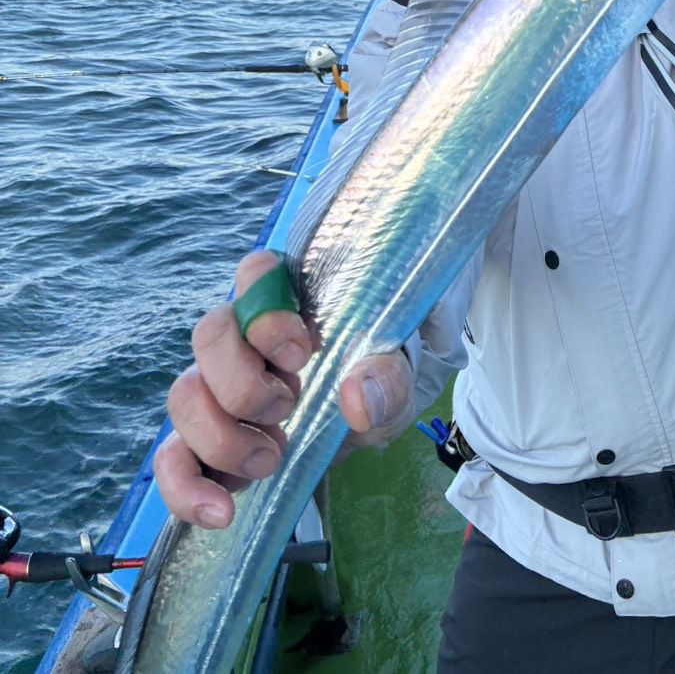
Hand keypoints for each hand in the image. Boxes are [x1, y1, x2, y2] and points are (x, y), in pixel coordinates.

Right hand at [153, 250, 414, 527]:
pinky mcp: (203, 441)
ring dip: (223, 436)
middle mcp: (242, 337)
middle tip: (288, 409)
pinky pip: (171, 460)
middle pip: (209, 335)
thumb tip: (356, 399)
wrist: (361, 422)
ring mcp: (215, 388)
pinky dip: (186, 488)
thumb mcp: (393, 378)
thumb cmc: (372, 379)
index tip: (302, 352)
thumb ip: (385, 379)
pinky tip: (221, 510)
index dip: (268, 311)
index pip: (255, 273)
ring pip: (184, 396)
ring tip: (271, 459)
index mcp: (287, 303)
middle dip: (245, 382)